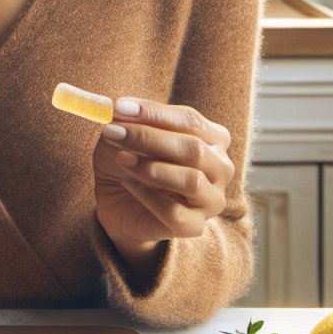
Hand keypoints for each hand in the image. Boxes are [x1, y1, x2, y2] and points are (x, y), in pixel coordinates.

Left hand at [93, 97, 234, 246]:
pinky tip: (129, 184)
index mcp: (213, 137)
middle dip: (149, 138)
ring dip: (151, 167)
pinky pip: (175, 212)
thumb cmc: (130, 158)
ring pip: (191, 180)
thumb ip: (125, 121)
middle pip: (193, 149)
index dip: (154, 113)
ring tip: (122, 158)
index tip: (120, 107)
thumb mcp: (124, 133)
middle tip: (112, 131)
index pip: (190, 120)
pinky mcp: (195, 226)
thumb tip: (121, 110)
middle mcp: (220, 167)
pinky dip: (148, 196)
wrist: (120, 200)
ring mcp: (212, 199)